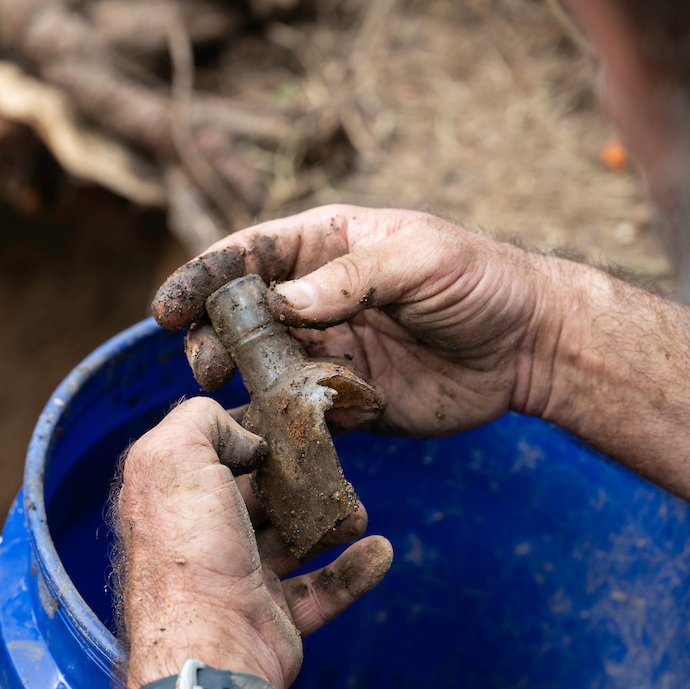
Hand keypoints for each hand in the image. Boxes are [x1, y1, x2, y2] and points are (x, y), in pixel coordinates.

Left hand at [117, 396, 392, 688]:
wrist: (207, 649)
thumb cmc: (188, 547)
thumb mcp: (175, 456)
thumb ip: (201, 420)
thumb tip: (246, 440)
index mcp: (174, 497)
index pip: (214, 451)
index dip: (251, 430)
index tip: (291, 418)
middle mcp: (202, 535)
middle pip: (260, 496)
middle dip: (301, 480)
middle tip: (334, 467)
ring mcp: (238, 577)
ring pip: (294, 540)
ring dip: (332, 523)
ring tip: (358, 512)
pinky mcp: (273, 615)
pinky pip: (320, 590)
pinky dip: (351, 572)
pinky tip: (379, 551)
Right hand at [152, 205, 564, 438]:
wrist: (526, 346)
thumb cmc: (478, 281)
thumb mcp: (419, 259)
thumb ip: (350, 278)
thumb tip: (280, 300)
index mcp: (326, 248)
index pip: (248, 256)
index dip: (203, 278)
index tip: (168, 307)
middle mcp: (317, 299)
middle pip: (243, 315)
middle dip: (211, 335)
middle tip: (200, 364)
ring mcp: (329, 349)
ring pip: (263, 365)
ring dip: (237, 380)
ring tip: (220, 396)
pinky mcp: (346, 397)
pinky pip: (300, 409)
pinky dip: (277, 420)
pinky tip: (260, 434)